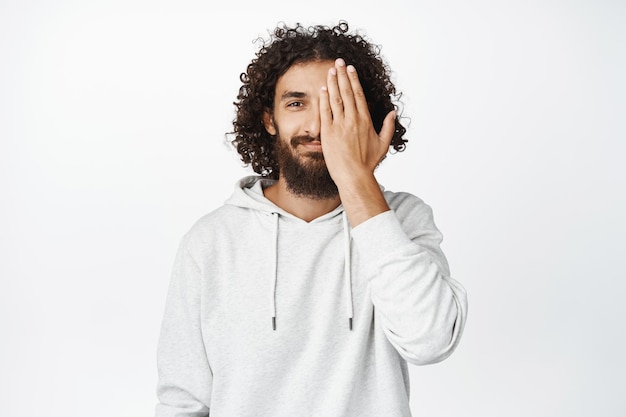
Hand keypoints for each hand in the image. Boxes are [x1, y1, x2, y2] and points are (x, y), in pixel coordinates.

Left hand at [319, 58, 395, 186]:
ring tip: (330, 71)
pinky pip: (325, 112)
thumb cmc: (368, 163)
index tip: (350, 69)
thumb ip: (388, 126)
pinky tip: (322, 89)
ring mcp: (339, 125)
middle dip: (342, 75)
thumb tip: (392, 112)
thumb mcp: (383, 144)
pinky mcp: (328, 132)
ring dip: (332, 83)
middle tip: (338, 62)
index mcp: (365, 120)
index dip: (354, 80)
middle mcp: (353, 120)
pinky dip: (323, 99)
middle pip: (346, 92)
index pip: (359, 94)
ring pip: (335, 99)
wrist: (354, 176)